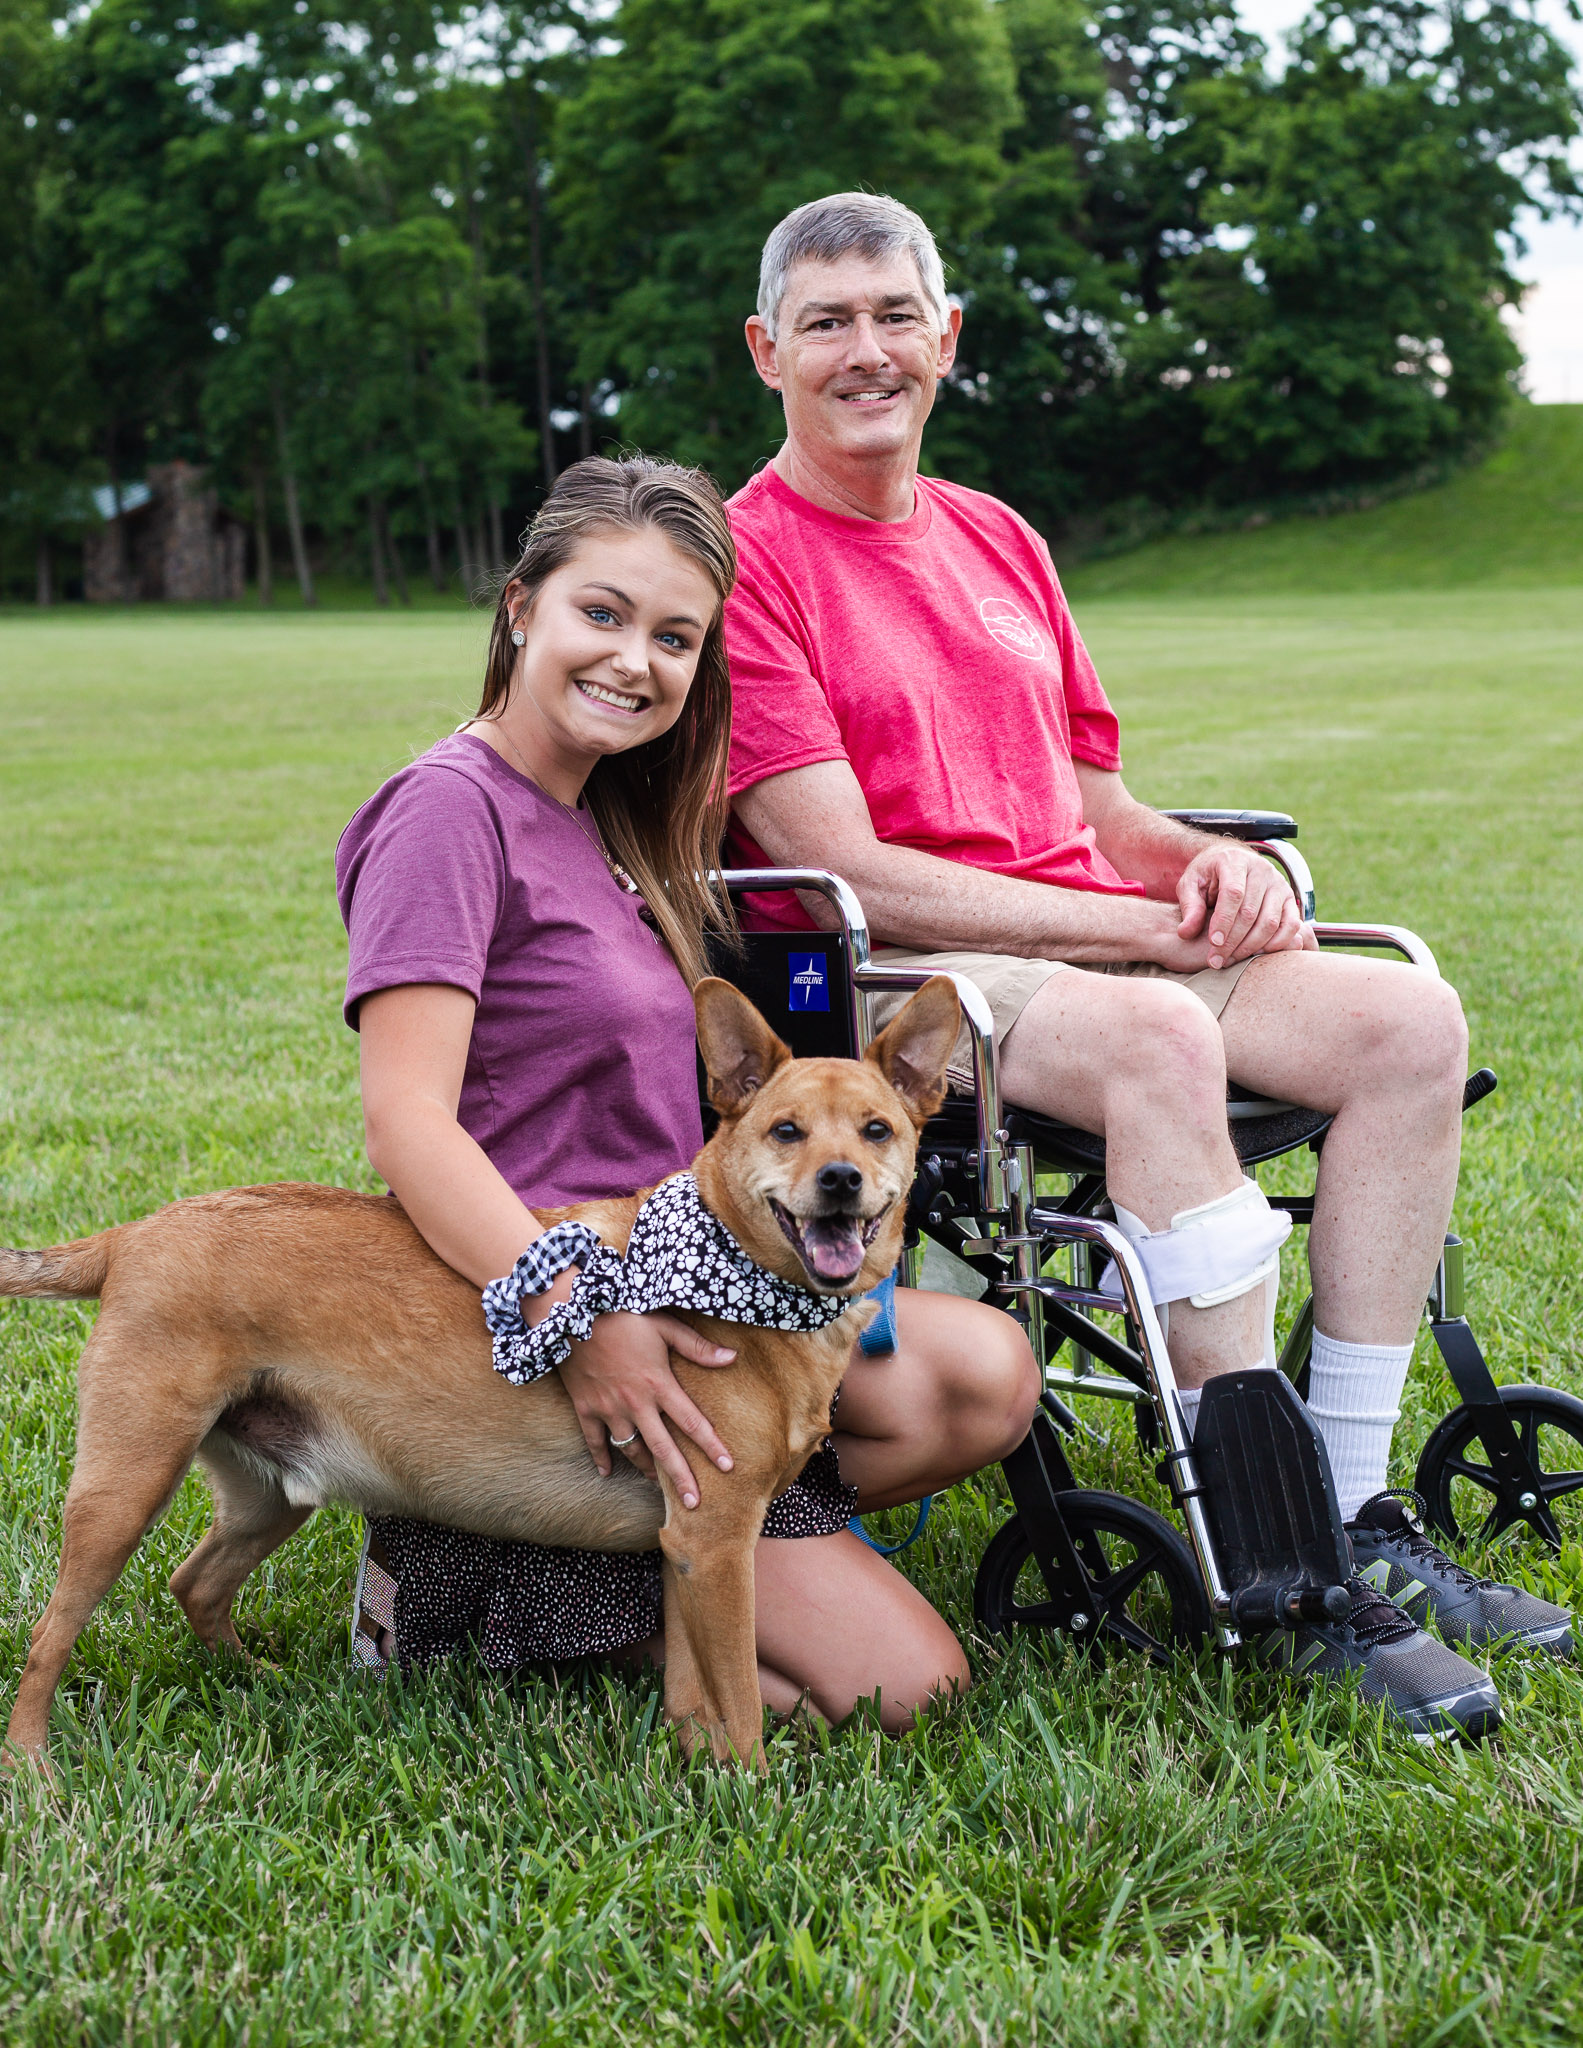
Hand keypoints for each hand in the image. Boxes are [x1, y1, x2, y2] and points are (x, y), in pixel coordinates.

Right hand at [557, 1311, 735, 1507]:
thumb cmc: (622, 1316)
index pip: (692, 1422)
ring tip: (657, 1488)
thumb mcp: (664, 1324)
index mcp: (659, 1384)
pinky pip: (593, 1442)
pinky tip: (605, 1473)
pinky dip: (600, 1458)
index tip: (729, 1467)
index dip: (712, 1446)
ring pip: (631, 1450)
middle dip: (680, 1479)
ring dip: (645, 1471)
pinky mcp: (585, 1408)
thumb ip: (697, 1346)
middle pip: (663, 1449)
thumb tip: (732, 1358)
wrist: (570, 1314)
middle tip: (695, 1504)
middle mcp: (636, 1404)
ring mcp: (608, 1409)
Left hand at [1175, 843, 1310, 967]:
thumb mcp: (1190, 884)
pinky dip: (1277, 943)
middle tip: (1216, 960)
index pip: (1233, 894)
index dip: (1224, 921)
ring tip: (1231, 960)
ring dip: (1251, 946)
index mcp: (1234, 861)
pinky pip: (1291, 925)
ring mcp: (1279, 884)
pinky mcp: (1290, 898)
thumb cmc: (1208, 875)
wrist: (1231, 861)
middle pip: (1251, 912)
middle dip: (1232, 941)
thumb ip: (1189, 906)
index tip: (1213, 944)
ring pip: (1270, 921)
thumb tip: (1186, 933)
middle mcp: (1261, 869)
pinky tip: (1257, 954)